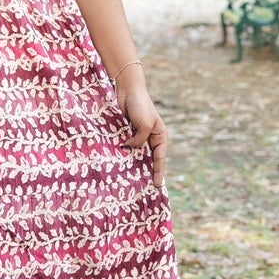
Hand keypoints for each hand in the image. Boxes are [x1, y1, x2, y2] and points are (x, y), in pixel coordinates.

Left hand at [116, 72, 167, 186]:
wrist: (128, 90)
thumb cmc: (140, 106)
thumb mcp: (144, 126)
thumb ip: (139, 141)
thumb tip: (129, 149)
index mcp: (160, 136)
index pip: (159, 158)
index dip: (158, 172)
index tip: (157, 186)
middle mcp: (150, 137)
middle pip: (149, 158)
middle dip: (147, 171)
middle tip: (144, 189)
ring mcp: (138, 135)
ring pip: (136, 154)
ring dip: (133, 164)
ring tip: (131, 180)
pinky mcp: (126, 132)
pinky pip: (126, 146)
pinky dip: (123, 154)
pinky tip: (119, 164)